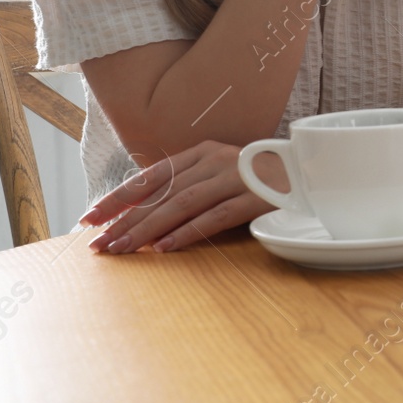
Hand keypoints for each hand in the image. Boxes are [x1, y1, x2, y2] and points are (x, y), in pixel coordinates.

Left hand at [82, 141, 279, 253]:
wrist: (312, 171)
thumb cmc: (261, 179)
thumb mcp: (221, 175)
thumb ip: (190, 187)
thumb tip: (145, 216)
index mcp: (203, 152)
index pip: (151, 175)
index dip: (118, 197)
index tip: (89, 218)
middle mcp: (216, 160)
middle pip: (162, 193)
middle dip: (126, 220)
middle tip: (100, 245)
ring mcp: (236, 176)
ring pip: (182, 204)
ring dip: (149, 229)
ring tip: (123, 249)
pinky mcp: (256, 197)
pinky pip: (216, 216)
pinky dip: (188, 233)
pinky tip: (166, 248)